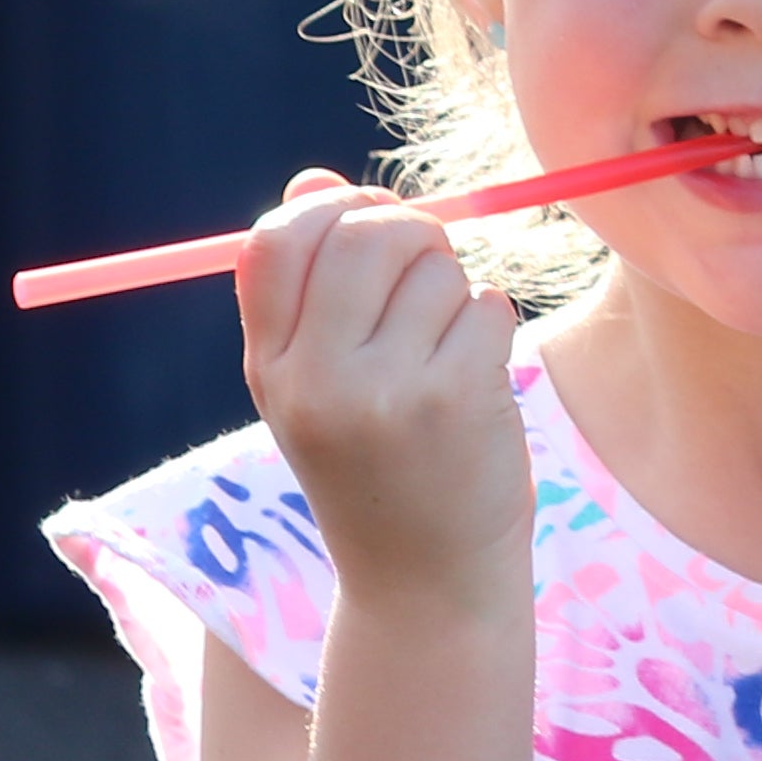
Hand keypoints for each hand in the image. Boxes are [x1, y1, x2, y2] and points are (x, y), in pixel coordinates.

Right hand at [232, 183, 527, 617]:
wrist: (422, 579)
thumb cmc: (378, 466)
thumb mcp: (317, 385)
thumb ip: (314, 288)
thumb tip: (312, 182)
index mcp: (269, 365)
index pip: (275, 242)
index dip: (333, 210)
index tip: (370, 223)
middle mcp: (314, 375)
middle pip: (368, 234)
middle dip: (415, 234)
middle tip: (431, 271)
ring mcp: (383, 388)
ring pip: (439, 268)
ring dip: (458, 291)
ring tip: (447, 351)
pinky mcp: (454, 398)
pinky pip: (488, 306)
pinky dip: (493, 325)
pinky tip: (477, 378)